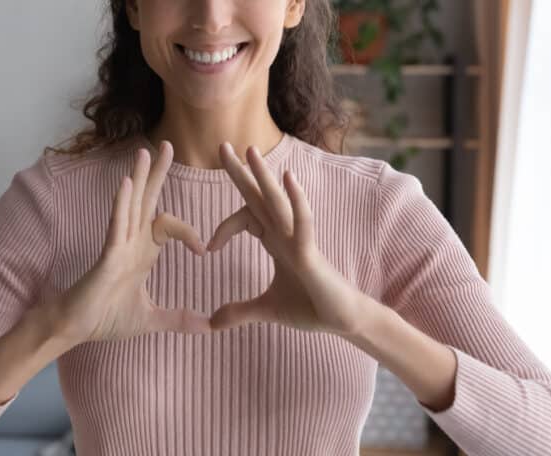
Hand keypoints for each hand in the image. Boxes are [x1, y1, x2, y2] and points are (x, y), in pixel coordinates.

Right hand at [49, 142, 211, 345]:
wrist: (74, 330)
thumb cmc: (104, 319)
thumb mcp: (152, 320)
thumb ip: (180, 320)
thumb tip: (209, 327)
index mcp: (141, 253)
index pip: (168, 226)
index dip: (189, 232)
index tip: (204, 250)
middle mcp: (129, 243)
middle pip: (146, 200)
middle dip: (157, 173)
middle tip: (167, 145)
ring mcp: (117, 246)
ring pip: (130, 205)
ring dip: (138, 178)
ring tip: (144, 151)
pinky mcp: (106, 256)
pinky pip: (115, 225)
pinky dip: (121, 205)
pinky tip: (126, 185)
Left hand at [206, 142, 374, 337]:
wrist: (342, 322)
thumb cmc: (312, 308)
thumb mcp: (267, 310)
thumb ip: (240, 312)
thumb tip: (212, 322)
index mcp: (276, 242)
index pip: (246, 217)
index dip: (224, 227)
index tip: (208, 248)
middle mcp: (286, 234)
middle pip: (259, 197)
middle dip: (241, 173)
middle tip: (221, 146)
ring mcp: (298, 239)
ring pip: (278, 201)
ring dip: (263, 175)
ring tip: (248, 150)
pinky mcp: (310, 252)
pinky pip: (303, 220)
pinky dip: (296, 199)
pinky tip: (288, 178)